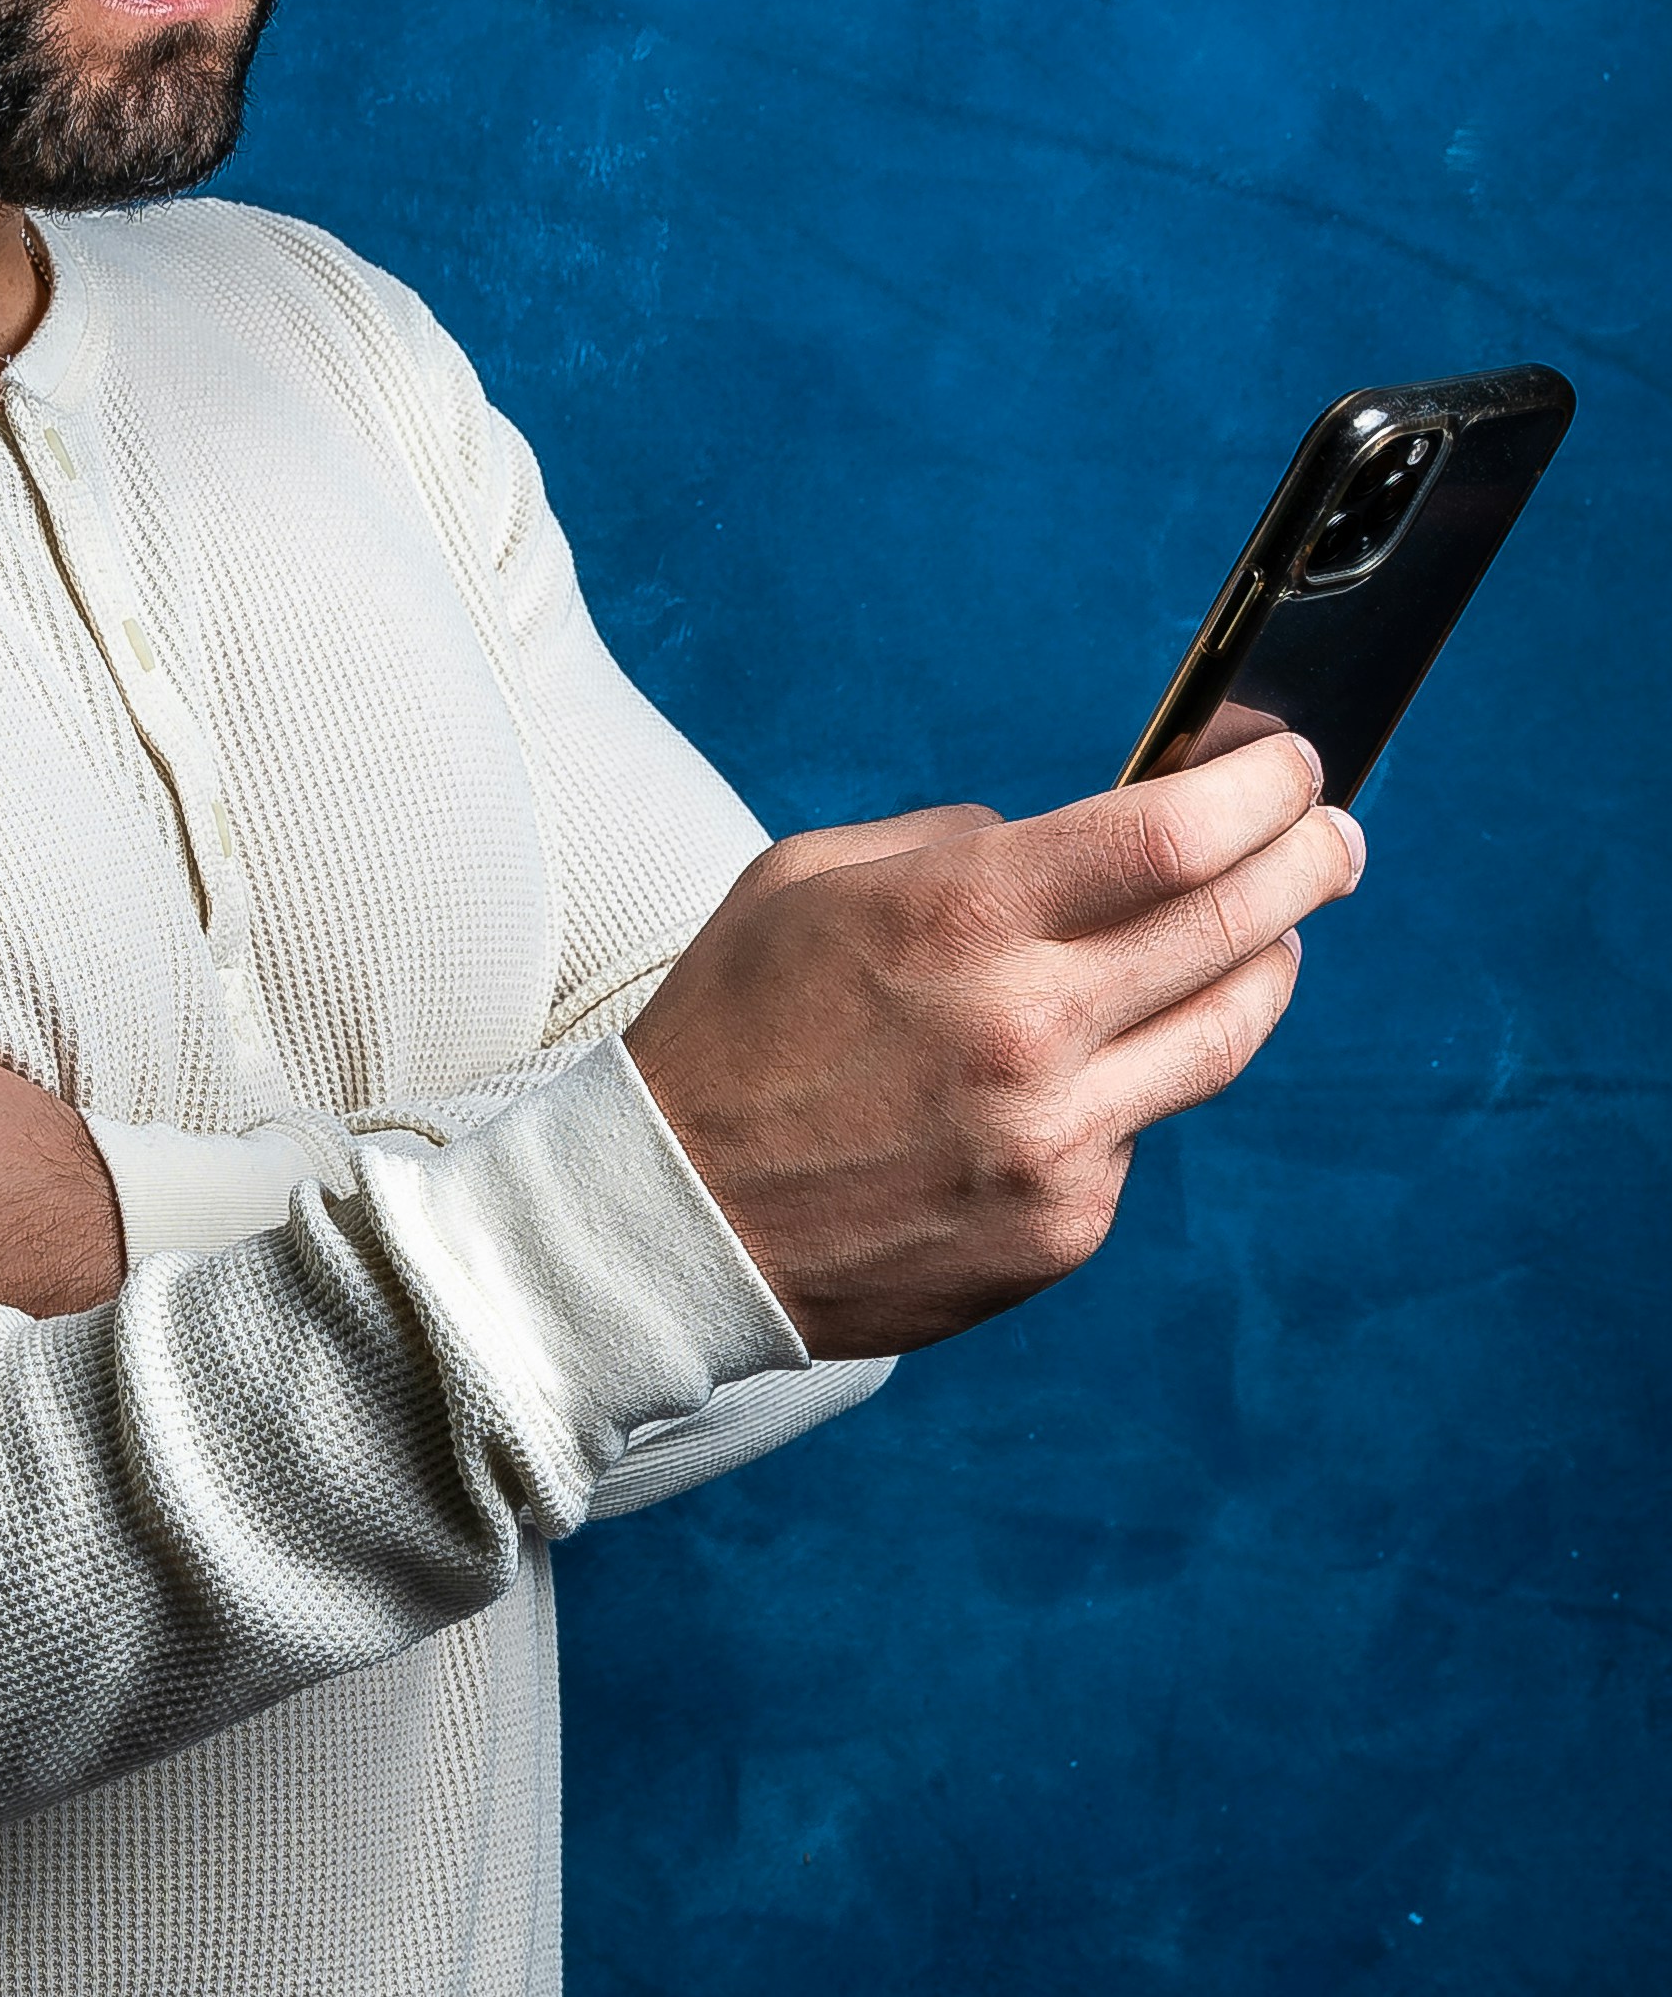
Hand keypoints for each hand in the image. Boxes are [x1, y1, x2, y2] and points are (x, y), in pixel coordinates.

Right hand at [625, 727, 1365, 1358]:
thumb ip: (952, 841)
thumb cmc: (728, 1035)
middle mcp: (1026, 1028)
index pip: (1178, 834)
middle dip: (1307, 861)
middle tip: (1329, 837)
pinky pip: (1140, 1129)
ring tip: (1267, 935)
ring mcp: (1055, 1139)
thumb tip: (1074, 835)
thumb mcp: (808, 880)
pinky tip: (1086, 1068)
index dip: (1263, 790)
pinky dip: (1132, 1083)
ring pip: (1227, 1035)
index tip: (1289, 770)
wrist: (667, 1223)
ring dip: (1263, 966)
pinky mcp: (1061, 1226)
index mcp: (961, 917)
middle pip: (1240, 923)